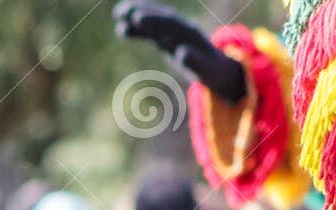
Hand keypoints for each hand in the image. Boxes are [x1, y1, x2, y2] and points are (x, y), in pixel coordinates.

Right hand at [112, 2, 246, 103]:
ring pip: (153, 21)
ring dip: (136, 16)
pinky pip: (150, 31)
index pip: (171, 23)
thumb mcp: (207, 70)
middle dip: (142, 12)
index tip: (139, 18)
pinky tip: (121, 28)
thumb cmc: (213, 71)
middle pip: (160, 17)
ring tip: (117, 15)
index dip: (155, 20)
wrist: (218, 69)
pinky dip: (137, 29)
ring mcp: (173, 32)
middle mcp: (181, 28)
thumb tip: (183, 53)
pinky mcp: (167, 38)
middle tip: (122, 11)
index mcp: (191, 33)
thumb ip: (196, 61)